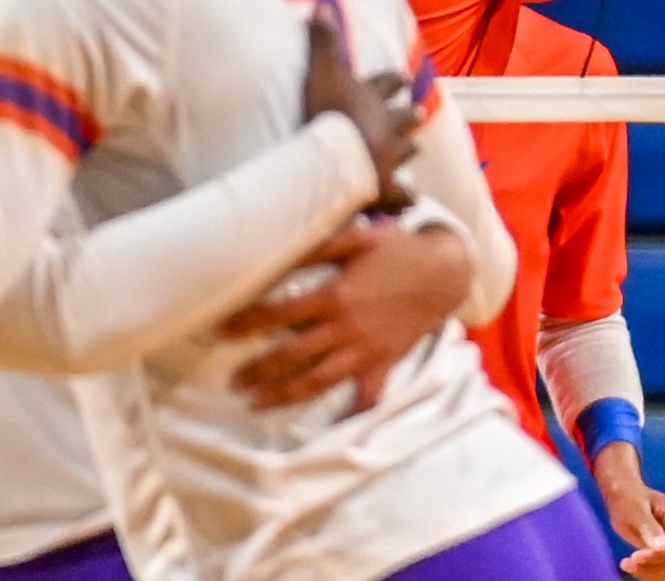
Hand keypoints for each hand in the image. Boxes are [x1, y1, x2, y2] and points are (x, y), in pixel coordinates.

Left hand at [220, 220, 472, 412]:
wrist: (446, 270)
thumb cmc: (398, 249)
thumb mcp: (357, 237)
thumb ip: (317, 248)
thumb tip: (278, 258)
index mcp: (335, 296)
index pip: (278, 314)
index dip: (245, 324)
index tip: (219, 331)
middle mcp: (346, 328)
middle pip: (291, 355)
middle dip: (257, 370)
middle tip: (232, 380)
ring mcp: (365, 350)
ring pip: (318, 380)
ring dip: (284, 394)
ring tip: (257, 402)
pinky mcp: (384, 362)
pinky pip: (367, 396)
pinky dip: (351, 414)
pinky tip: (330, 428)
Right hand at [301, 15, 414, 213]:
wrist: (339, 160)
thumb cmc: (328, 114)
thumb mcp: (323, 71)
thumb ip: (322, 39)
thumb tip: (320, 4)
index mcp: (373, 99)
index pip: (385, 84)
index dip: (392, 80)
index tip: (402, 76)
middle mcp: (388, 126)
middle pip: (403, 118)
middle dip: (408, 116)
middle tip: (417, 113)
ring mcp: (390, 158)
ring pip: (407, 152)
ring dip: (408, 151)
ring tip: (413, 151)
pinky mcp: (388, 189)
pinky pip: (403, 195)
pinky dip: (406, 198)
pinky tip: (411, 202)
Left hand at [593, 442, 664, 578]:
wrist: (626, 496)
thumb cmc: (628, 499)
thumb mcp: (635, 511)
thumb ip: (650, 528)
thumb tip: (664, 547)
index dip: (656, 557)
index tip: (633, 557)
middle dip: (650, 566)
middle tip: (627, 562)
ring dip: (649, 572)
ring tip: (628, 563)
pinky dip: (651, 573)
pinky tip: (635, 566)